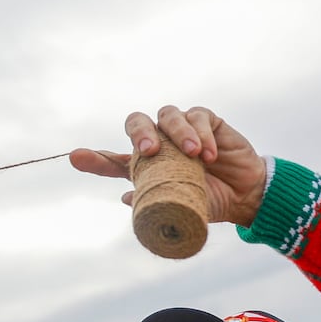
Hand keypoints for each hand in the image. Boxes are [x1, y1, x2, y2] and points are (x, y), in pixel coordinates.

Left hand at [69, 106, 267, 226]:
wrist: (245, 196)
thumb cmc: (209, 200)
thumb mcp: (183, 205)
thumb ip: (156, 203)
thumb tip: (124, 198)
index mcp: (146, 166)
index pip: (113, 161)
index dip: (94, 159)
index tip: (75, 158)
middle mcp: (160, 142)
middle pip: (136, 123)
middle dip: (140, 133)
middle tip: (150, 150)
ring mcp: (181, 128)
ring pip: (167, 116)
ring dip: (179, 133)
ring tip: (194, 155)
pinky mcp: (206, 120)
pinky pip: (197, 116)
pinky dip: (202, 134)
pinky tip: (210, 155)